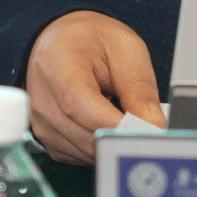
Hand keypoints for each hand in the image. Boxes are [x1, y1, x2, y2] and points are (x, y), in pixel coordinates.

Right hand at [24, 10, 165, 163]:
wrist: (62, 41)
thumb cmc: (91, 40)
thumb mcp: (126, 49)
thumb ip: (140, 87)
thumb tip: (154, 125)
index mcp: (58, 67)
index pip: (86, 110)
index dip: (120, 126)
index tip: (150, 132)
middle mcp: (43, 101)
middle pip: (88, 137)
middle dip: (124, 137)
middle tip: (152, 127)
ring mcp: (42, 124)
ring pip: (88, 153)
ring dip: (114, 141)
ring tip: (125, 113)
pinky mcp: (48, 140)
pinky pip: (82, 156)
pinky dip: (102, 146)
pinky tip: (108, 121)